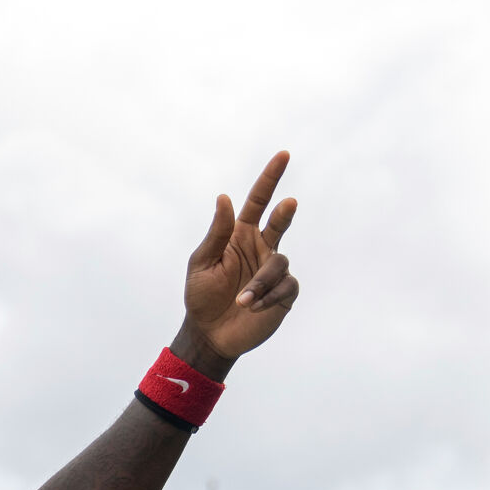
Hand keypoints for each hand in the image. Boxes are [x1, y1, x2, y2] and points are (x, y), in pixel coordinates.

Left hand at [174, 152, 299, 373]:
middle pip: (280, 221)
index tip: (283, 155)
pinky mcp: (284, 292)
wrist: (209, 334)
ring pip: (279, 262)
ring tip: (241, 301)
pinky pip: (285, 285)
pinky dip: (268, 296)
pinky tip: (252, 307)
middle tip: (288, 204)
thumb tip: (224, 198)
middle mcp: (261, 248)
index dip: (270, 178)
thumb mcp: (201, 264)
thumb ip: (216, 233)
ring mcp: (274, 270)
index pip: (258, 202)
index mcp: (240, 236)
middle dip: (285, 212)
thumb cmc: (201, 297)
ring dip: (260, 282)